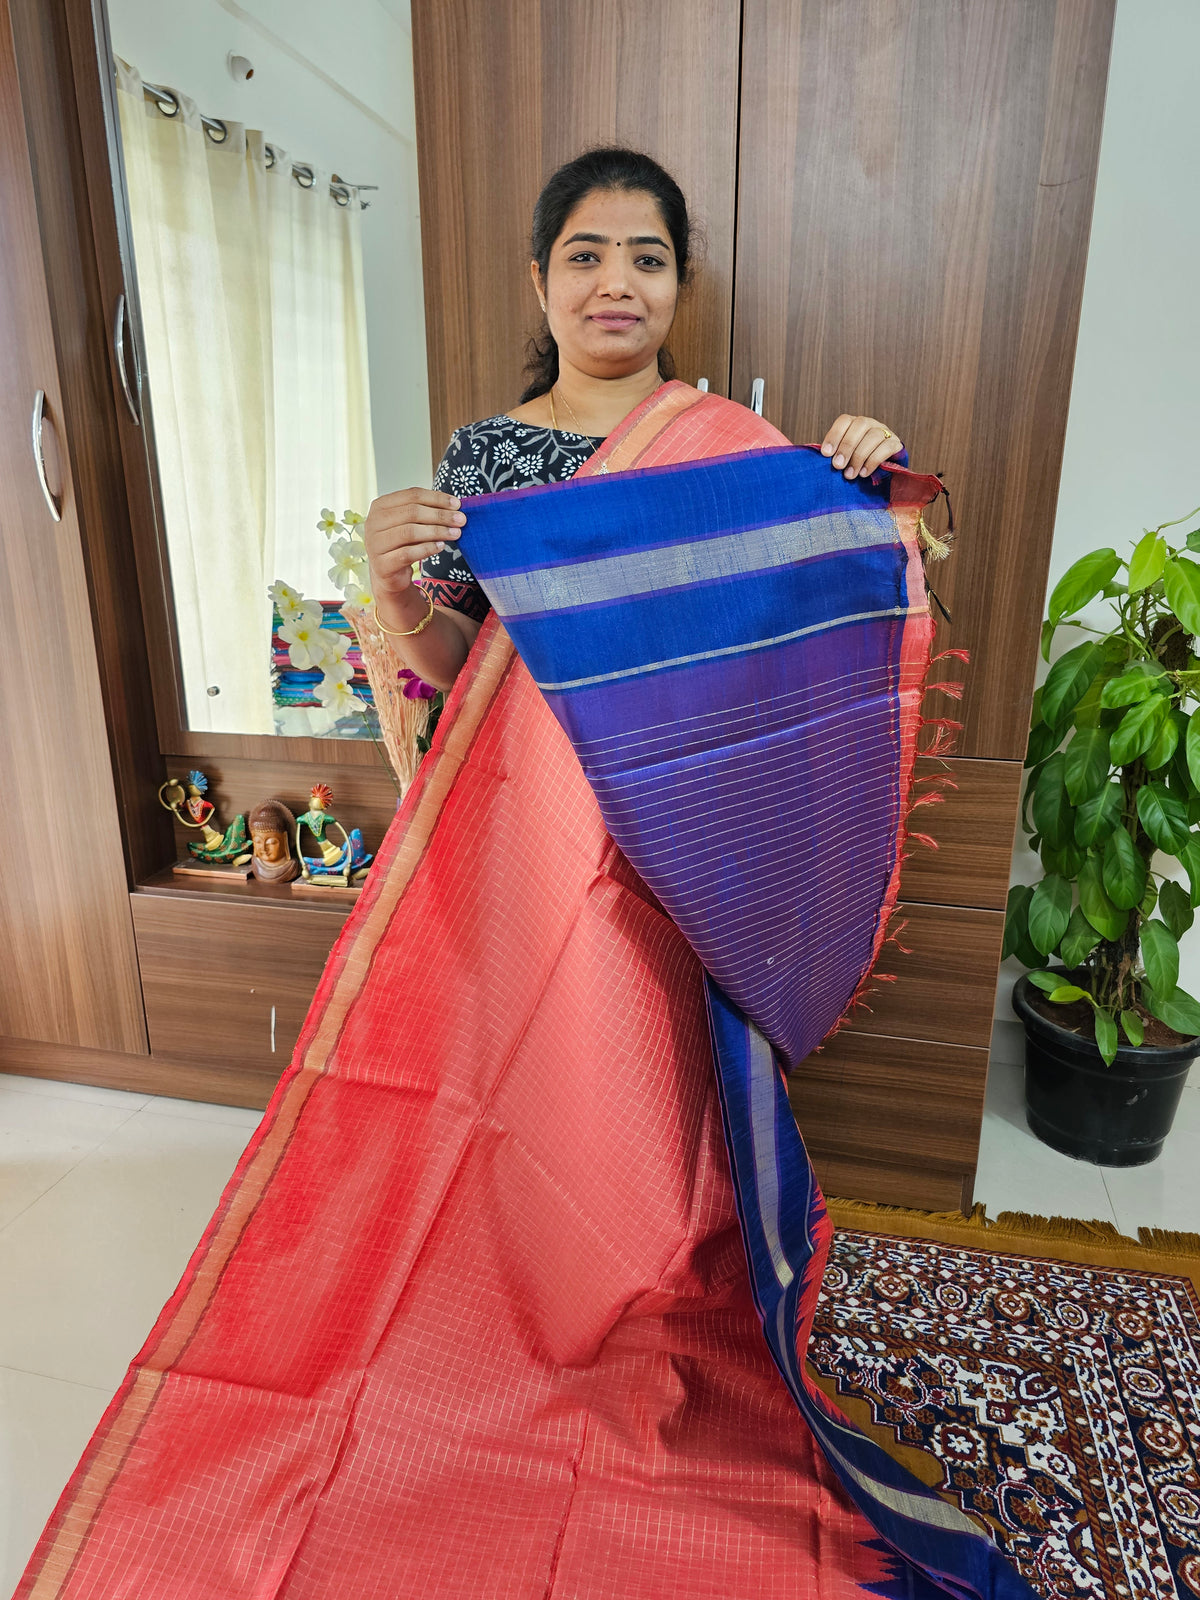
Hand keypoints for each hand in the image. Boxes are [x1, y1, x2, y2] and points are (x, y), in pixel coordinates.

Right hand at [363, 487, 465, 603]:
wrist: (388, 573)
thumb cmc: (402, 543)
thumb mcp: (410, 523)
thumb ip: (425, 511)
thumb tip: (455, 506)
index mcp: (380, 506)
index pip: (412, 495)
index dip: (437, 498)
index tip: (457, 504)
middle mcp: (373, 522)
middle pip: (412, 512)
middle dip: (440, 515)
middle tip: (461, 520)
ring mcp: (375, 544)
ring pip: (410, 532)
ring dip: (437, 531)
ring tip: (455, 533)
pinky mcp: (382, 564)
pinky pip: (408, 553)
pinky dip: (427, 548)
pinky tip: (441, 547)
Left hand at [820, 415, 902, 479]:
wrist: (882, 476)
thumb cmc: (855, 466)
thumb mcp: (842, 459)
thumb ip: (832, 455)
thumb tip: (815, 458)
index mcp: (854, 424)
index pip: (845, 420)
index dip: (834, 435)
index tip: (825, 454)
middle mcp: (870, 424)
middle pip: (860, 425)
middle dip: (847, 447)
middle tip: (837, 466)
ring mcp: (885, 432)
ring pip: (874, 436)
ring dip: (859, 456)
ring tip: (849, 475)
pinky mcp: (896, 444)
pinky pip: (887, 447)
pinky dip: (873, 461)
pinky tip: (864, 473)